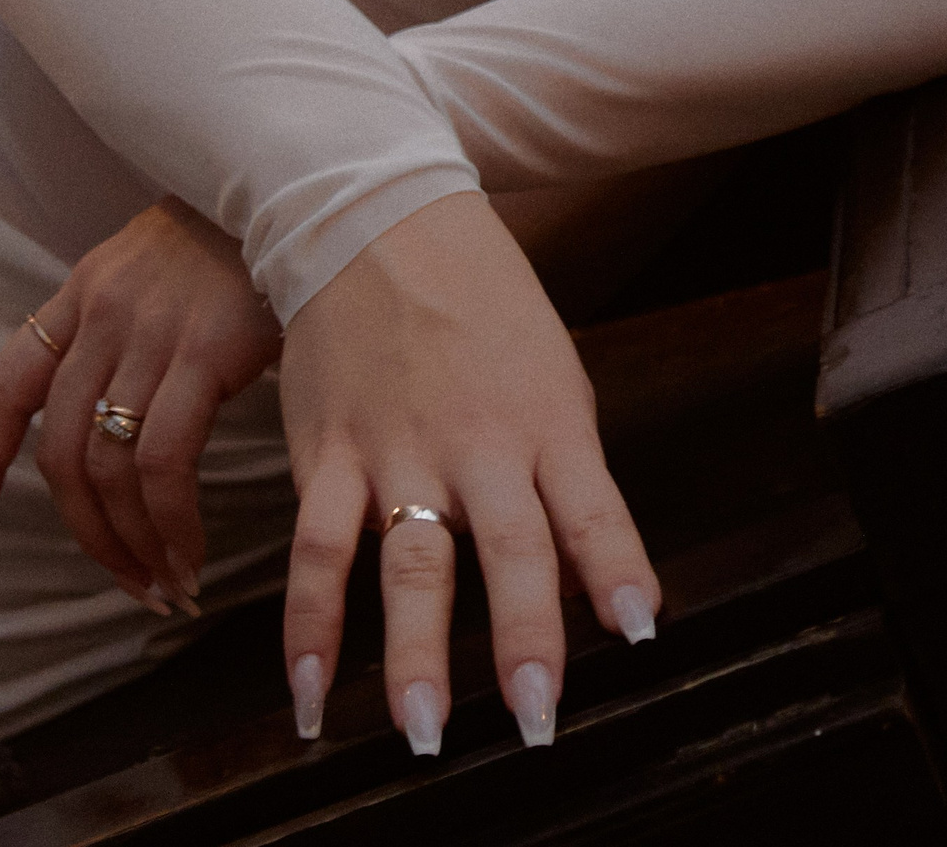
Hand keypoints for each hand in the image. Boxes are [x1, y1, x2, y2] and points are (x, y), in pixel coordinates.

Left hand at [0, 198, 279, 614]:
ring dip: (132, 544)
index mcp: (84, 291)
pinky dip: (169, 524)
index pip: (6, 386)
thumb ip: (124, 332)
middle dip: (87, 535)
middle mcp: (103, 312)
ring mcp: (150, 331)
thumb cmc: (241, 242)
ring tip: (165, 584)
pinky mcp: (202, 350)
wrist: (305, 186)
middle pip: (61, 452)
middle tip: (129, 582)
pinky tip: (190, 551)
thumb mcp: (158, 269)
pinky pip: (163, 462)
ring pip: (109, 468)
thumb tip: (111, 421)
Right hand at [279, 189, 657, 757]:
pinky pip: (315, 549)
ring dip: (414, 654)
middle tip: (536, 717)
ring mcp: (399, 451)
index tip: (638, 631)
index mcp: (544, 420)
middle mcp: (477, 444)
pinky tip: (310, 689)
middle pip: (509, 549)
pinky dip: (308, 625)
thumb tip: (589, 571)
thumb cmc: (479, 299)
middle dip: (526, 637)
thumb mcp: (549, 372)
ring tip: (424, 731)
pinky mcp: (330, 454)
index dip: (617, 570)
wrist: (379, 215)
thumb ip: (565, 472)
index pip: (591, 509)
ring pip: (409, 563)